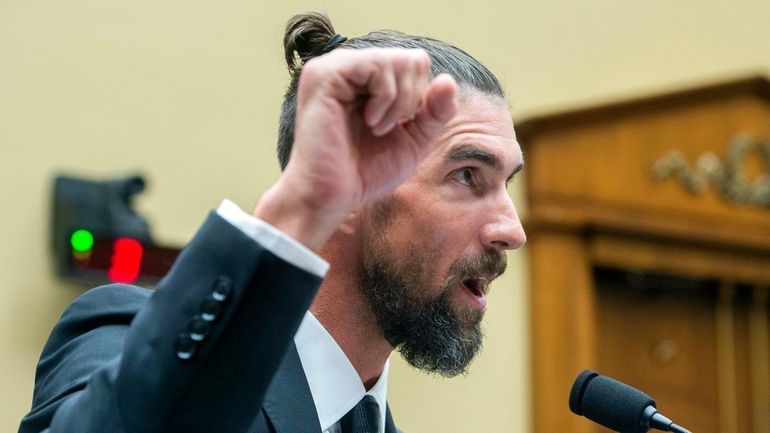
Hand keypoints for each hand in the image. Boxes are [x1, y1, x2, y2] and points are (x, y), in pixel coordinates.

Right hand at [255, 48, 456, 250]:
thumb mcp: (413, 140)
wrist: (332, 197)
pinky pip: (377, 64)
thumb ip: (435, 112)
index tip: (399, 127)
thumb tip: (448, 80)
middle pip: (411, 58)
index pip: (415, 63)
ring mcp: (334, 67)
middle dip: (411, 99)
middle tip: (386, 129)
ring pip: (397, 59)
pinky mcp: (324, 74)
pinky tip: (368, 121)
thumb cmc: (365, 172)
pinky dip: (385, 97)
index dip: (420, 97)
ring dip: (398, 102)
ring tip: (376, 128)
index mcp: (366, 79)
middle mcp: (349, 67)